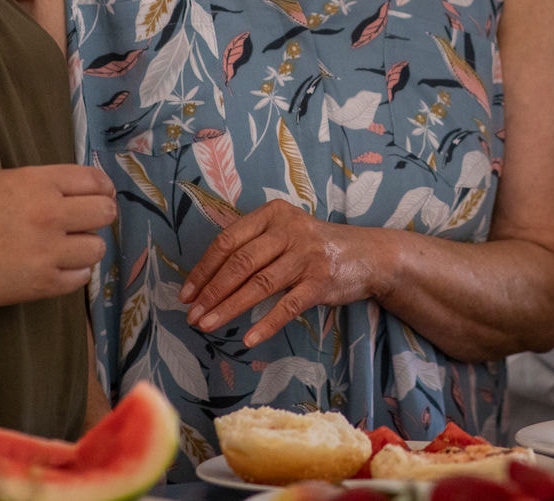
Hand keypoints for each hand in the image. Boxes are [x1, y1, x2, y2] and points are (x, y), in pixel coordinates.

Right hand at [0, 164, 115, 306]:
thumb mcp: (1, 178)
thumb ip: (39, 183)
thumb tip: (69, 191)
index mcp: (40, 183)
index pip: (95, 181)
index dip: (102, 188)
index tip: (100, 195)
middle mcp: (51, 214)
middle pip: (104, 212)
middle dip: (99, 216)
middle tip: (85, 223)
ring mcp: (48, 251)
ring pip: (96, 248)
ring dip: (86, 248)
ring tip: (69, 249)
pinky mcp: (41, 283)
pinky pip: (80, 278)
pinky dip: (73, 273)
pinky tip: (58, 268)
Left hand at [179, 201, 387, 347]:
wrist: (367, 254)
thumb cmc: (314, 245)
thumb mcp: (285, 230)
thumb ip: (254, 243)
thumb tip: (208, 277)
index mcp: (273, 214)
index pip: (229, 241)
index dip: (204, 269)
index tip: (186, 293)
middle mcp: (289, 230)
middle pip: (241, 263)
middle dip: (212, 292)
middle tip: (192, 315)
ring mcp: (307, 255)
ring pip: (260, 284)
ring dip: (229, 308)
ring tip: (208, 326)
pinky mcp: (321, 281)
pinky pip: (288, 305)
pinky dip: (266, 323)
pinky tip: (248, 339)